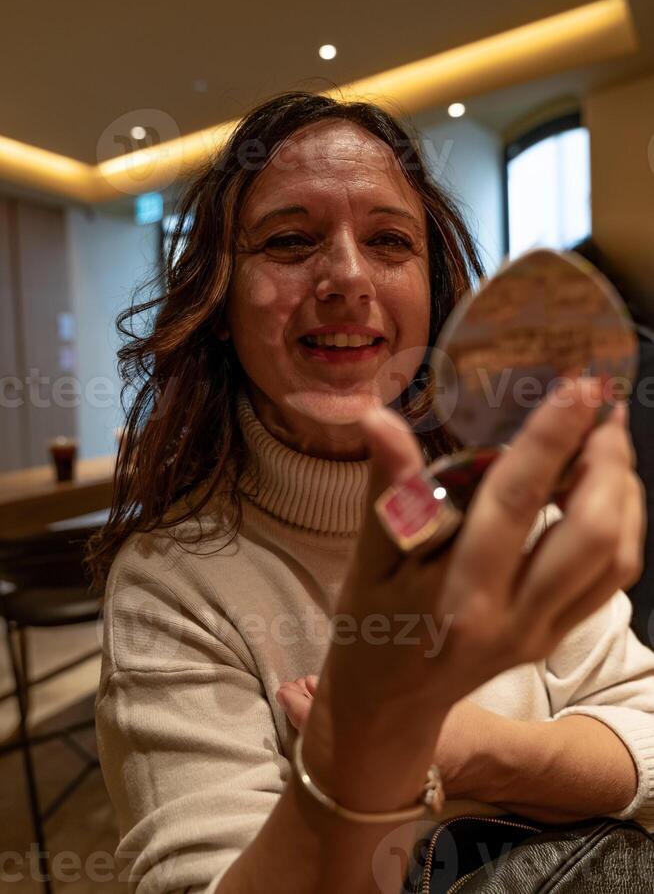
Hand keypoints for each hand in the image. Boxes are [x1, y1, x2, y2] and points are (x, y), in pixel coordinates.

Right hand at [301, 380, 643, 810]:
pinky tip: (605, 489)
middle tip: (601, 407)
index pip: (515, 503)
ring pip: (617, 558)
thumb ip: (388, 489)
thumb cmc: (370, 625)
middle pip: (591, 534)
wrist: (390, 706)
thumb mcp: (367, 559)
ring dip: (623, 490)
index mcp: (460, 597)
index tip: (578, 387)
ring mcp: (545, 632)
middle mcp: (515, 617)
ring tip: (607, 438)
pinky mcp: (558, 636)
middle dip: (607, 461)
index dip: (550, 439)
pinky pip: (613, 579)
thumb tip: (377, 416)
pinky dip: (623, 526)